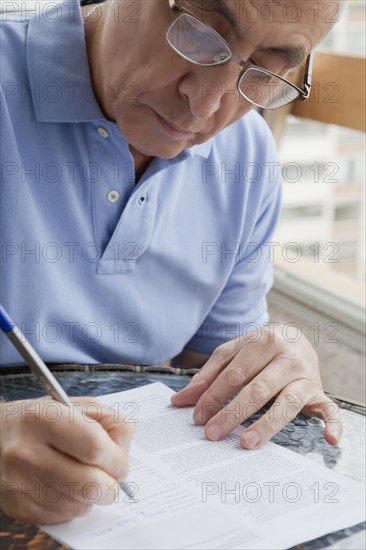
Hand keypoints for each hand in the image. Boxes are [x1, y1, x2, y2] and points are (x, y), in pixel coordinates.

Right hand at [0, 396, 134, 523]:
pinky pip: (64, 516)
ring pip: (80, 505)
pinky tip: (64, 485)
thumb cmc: (43, 418)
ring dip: (92, 495)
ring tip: (82, 475)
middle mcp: (27, 452)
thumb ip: (108, 421)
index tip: (120, 462)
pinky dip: (73, 504)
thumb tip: (123, 456)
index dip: (116, 458)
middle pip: (90, 485)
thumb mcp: (75, 404)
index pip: (95, 448)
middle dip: (111, 486)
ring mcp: (21, 484)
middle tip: (112, 479)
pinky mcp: (19, 508)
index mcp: (43, 419)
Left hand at [171, 325, 342, 448]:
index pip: (234, 373)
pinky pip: (330, 409)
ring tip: (246, 442)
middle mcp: (286, 358)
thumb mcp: (233, 354)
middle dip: (232, 412)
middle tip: (212, 433)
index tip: (197, 416)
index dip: (214, 395)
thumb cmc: (258, 349)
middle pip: (257, 388)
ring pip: (286, 403)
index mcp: (262, 342)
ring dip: (266, 424)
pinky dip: (333, 424)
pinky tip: (329, 440)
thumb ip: (208, 375)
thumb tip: (179, 401)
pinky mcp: (319, 392)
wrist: (296, 338)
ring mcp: (305, 376)